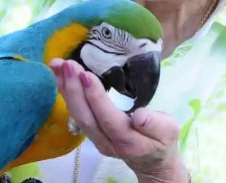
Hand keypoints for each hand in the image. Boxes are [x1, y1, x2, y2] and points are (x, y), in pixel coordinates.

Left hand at [50, 59, 189, 182]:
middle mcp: (106, 142)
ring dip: (65, 89)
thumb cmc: (162, 141)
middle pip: (85, 117)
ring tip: (56, 65)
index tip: (85, 74)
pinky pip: (75, 112)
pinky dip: (65, 93)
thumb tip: (140, 116)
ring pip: (76, 114)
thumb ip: (156, 124)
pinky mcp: (90, 131)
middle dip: (73, 90)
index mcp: (128, 141)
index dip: (95, 98)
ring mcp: (95, 138)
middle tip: (67, 64)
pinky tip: (59, 76)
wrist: (152, 162)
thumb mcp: (169, 131)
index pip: (108, 119)